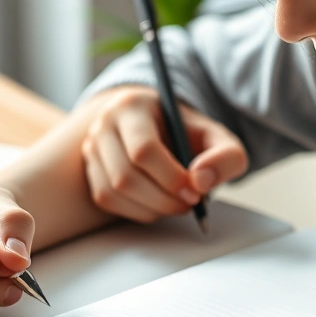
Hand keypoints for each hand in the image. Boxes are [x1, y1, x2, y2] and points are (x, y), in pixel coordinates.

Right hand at [80, 86, 248, 223]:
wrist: (160, 128)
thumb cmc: (187, 134)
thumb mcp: (216, 137)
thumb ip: (226, 156)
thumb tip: (202, 181)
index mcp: (133, 106)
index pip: (143, 150)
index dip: (170, 178)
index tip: (195, 192)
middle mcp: (104, 124)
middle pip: (125, 176)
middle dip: (163, 199)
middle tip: (190, 203)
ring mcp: (92, 147)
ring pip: (113, 191)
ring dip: (150, 208)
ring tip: (176, 203)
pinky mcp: (90, 169)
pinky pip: (107, 199)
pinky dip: (136, 210)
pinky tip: (157, 203)